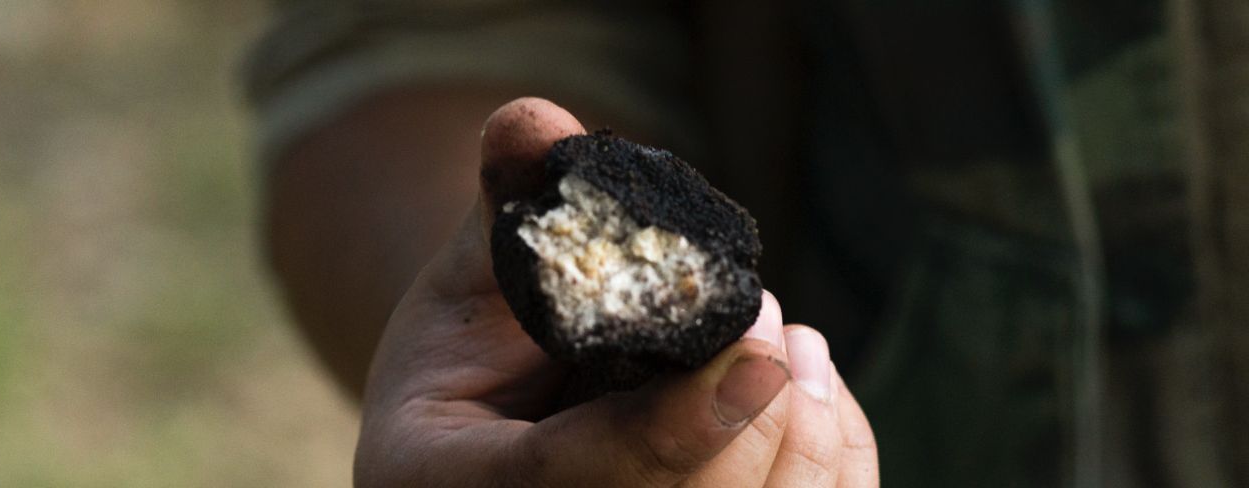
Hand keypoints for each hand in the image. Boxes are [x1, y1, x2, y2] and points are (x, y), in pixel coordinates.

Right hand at [352, 98, 877, 486]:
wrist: (488, 416)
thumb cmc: (471, 345)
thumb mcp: (470, 275)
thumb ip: (507, 206)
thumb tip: (534, 124)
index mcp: (449, 480)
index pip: (570, 476)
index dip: (670, 432)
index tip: (759, 361)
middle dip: (754, 421)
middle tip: (768, 317)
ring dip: (801, 437)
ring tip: (790, 344)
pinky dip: (826, 455)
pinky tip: (808, 387)